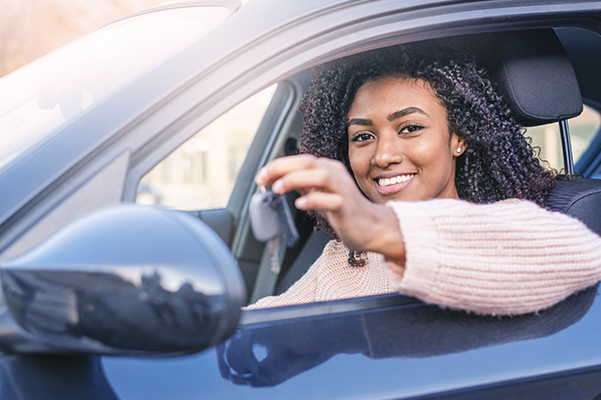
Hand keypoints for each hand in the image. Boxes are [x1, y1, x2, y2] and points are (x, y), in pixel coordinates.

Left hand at [255, 155, 405, 265]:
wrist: (371, 227)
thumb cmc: (345, 210)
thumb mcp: (319, 193)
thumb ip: (302, 184)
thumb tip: (278, 179)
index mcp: (328, 169)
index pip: (301, 160)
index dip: (279, 165)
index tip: (262, 175)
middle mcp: (336, 175)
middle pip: (309, 163)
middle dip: (283, 168)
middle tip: (264, 178)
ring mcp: (343, 190)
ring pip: (321, 176)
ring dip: (297, 179)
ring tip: (278, 188)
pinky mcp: (348, 207)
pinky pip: (332, 200)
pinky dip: (314, 200)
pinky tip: (301, 204)